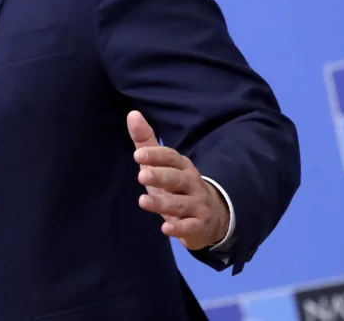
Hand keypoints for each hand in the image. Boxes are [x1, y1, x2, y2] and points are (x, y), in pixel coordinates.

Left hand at [127, 110, 229, 250]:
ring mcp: (198, 205)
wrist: (211, 218)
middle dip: (160, 177)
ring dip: (162, 203)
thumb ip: (147, 143)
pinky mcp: (200, 226)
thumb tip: (132, 114)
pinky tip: (166, 229)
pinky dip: (179, 228)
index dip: (156, 155)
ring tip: (143, 201)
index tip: (138, 155)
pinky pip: (190, 227)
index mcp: (182, 166)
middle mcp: (192, 183)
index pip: (172, 157)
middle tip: (141, 175)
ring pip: (181, 203)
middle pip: (177, 178)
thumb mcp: (162, 167)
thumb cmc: (177, 188)